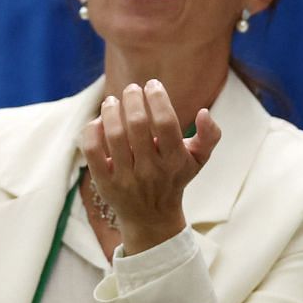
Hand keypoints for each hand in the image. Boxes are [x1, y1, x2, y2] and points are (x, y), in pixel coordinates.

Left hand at [82, 79, 219, 253]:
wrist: (151, 218)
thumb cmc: (175, 178)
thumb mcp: (198, 160)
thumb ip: (209, 135)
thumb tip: (204, 112)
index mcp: (174, 161)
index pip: (166, 123)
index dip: (158, 98)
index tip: (152, 84)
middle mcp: (150, 171)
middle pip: (137, 124)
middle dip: (132, 98)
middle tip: (131, 88)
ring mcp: (126, 178)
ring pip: (114, 134)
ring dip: (111, 109)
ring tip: (112, 100)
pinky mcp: (104, 183)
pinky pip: (93, 150)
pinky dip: (93, 130)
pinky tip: (99, 121)